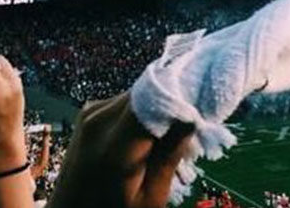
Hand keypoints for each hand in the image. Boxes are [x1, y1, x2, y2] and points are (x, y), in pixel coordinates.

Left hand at [48, 93, 193, 207]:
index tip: (201, 110)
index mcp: (114, 145)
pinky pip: (126, 100)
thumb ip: (168, 157)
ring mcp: (90, 112)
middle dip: (171, 105)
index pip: (155, 96)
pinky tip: (145, 137)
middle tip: (187, 131)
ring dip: (157, 108)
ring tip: (164, 139)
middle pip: (149, 92)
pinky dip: (142, 112)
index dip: (182, 97)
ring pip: (139, 93)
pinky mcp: (89, 110)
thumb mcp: (148, 199)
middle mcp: (98, 120)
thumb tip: (190, 118)